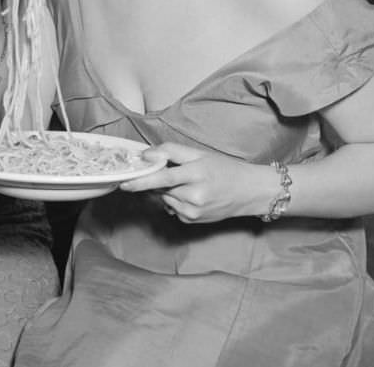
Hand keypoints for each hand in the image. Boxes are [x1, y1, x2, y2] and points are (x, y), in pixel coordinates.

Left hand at [119, 143, 270, 222]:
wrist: (248, 192)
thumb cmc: (224, 169)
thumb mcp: (200, 154)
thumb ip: (172, 152)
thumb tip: (146, 155)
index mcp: (197, 174)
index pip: (164, 178)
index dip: (143, 180)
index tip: (125, 181)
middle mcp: (194, 196)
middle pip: (161, 188)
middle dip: (155, 180)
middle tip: (166, 172)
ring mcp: (192, 212)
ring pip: (165, 198)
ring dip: (166, 190)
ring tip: (186, 182)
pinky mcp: (191, 221)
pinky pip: (172, 207)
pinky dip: (174, 199)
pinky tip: (190, 194)